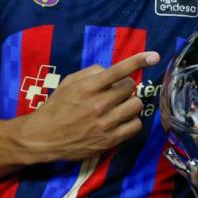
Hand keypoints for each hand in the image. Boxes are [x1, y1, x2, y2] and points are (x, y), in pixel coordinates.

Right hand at [20, 52, 159, 162]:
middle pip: (130, 87)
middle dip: (125, 87)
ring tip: (118, 107)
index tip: (154, 56)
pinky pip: (135, 126)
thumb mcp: (69, 82)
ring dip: (129, 103)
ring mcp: (105, 124)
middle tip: (114, 93)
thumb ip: (92, 72)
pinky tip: (120, 121)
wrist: (43, 137)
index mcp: (88, 87)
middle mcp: (98, 104)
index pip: (118, 71)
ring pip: (136, 105)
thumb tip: (113, 71)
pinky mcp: (109, 141)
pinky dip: (131, 121)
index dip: (138, 61)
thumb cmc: (57, 106)